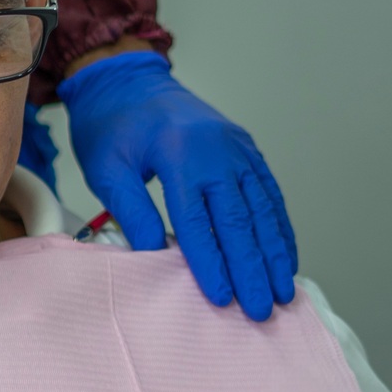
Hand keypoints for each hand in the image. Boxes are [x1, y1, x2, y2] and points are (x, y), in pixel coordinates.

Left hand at [60, 51, 296, 320]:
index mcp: (180, 153)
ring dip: (274, 253)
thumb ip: (132, 210)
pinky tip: (285, 257)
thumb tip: (154, 257)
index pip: (196, 220)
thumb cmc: (111, 127)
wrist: (128, 81)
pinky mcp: (246, 150)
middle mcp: (218, 150)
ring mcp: (238, 149)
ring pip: (262, 209)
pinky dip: (279, 228)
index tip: (222, 298)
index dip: (210, 262)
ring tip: (282, 291)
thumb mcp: (106, 168)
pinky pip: (268, 194)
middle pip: (239, 219)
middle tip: (261, 309)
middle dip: (252, 268)